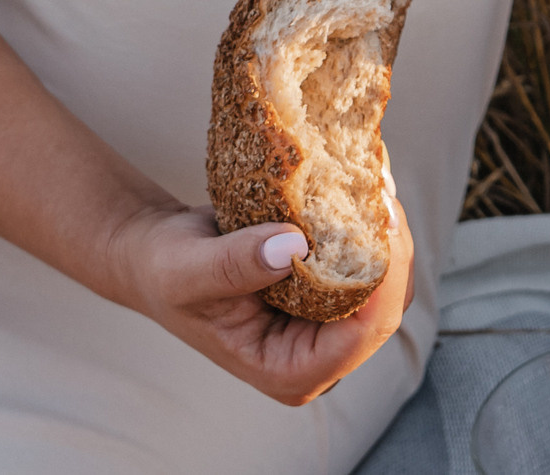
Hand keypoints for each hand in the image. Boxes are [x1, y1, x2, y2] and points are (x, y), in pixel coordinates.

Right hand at [106, 199, 414, 404]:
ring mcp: (329, 326)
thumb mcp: (187, 269)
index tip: (383, 218)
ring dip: (385, 230)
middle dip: (392, 246)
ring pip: (387, 281)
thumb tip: (293, 247)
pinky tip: (364, 184)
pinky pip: (369, 261)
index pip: (362, 334)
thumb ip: (234, 264)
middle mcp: (318, 356)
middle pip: (386, 307)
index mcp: (289, 371)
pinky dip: (370, 223)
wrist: (157, 255)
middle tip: (380, 185)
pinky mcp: (332, 294)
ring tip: (373, 178)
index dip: (385, 278)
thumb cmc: (166, 270)